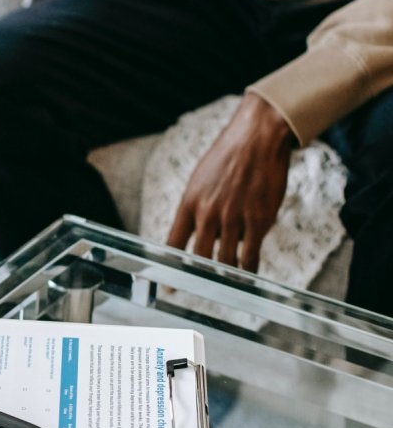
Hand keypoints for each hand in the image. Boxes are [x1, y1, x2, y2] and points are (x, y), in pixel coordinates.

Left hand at [167, 93, 295, 271]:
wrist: (257, 138)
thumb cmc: (227, 157)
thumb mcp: (200, 180)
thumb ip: (196, 207)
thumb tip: (194, 232)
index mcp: (189, 203)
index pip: (173, 243)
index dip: (171, 267)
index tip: (169, 285)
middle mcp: (208, 213)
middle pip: (199, 257)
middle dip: (199, 277)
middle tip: (202, 289)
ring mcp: (234, 218)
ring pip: (226, 260)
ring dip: (226, 275)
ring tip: (227, 285)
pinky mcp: (259, 220)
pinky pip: (251, 255)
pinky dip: (249, 269)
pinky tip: (248, 275)